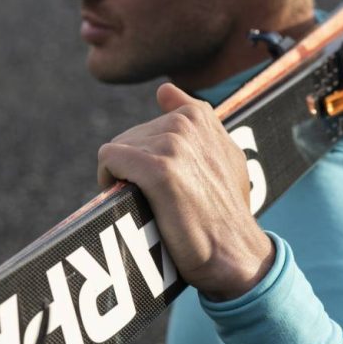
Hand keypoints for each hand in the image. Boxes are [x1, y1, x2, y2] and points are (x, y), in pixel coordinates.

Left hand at [97, 83, 275, 300]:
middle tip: (154, 199)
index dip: (149, 153)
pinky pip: (110, 159)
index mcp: (199, 115)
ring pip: (118, 149)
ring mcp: (174, 144)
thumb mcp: (225, 157)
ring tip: (145, 203)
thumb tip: (164, 90)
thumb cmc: (225, 213)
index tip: (164, 181)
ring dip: (122, 177)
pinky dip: (108, 178)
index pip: (150, 123)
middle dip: (133, 166)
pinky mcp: (159, 169)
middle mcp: (187, 123)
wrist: (234, 253)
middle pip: (129, 137)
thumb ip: (199, 123)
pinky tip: (124, 197)